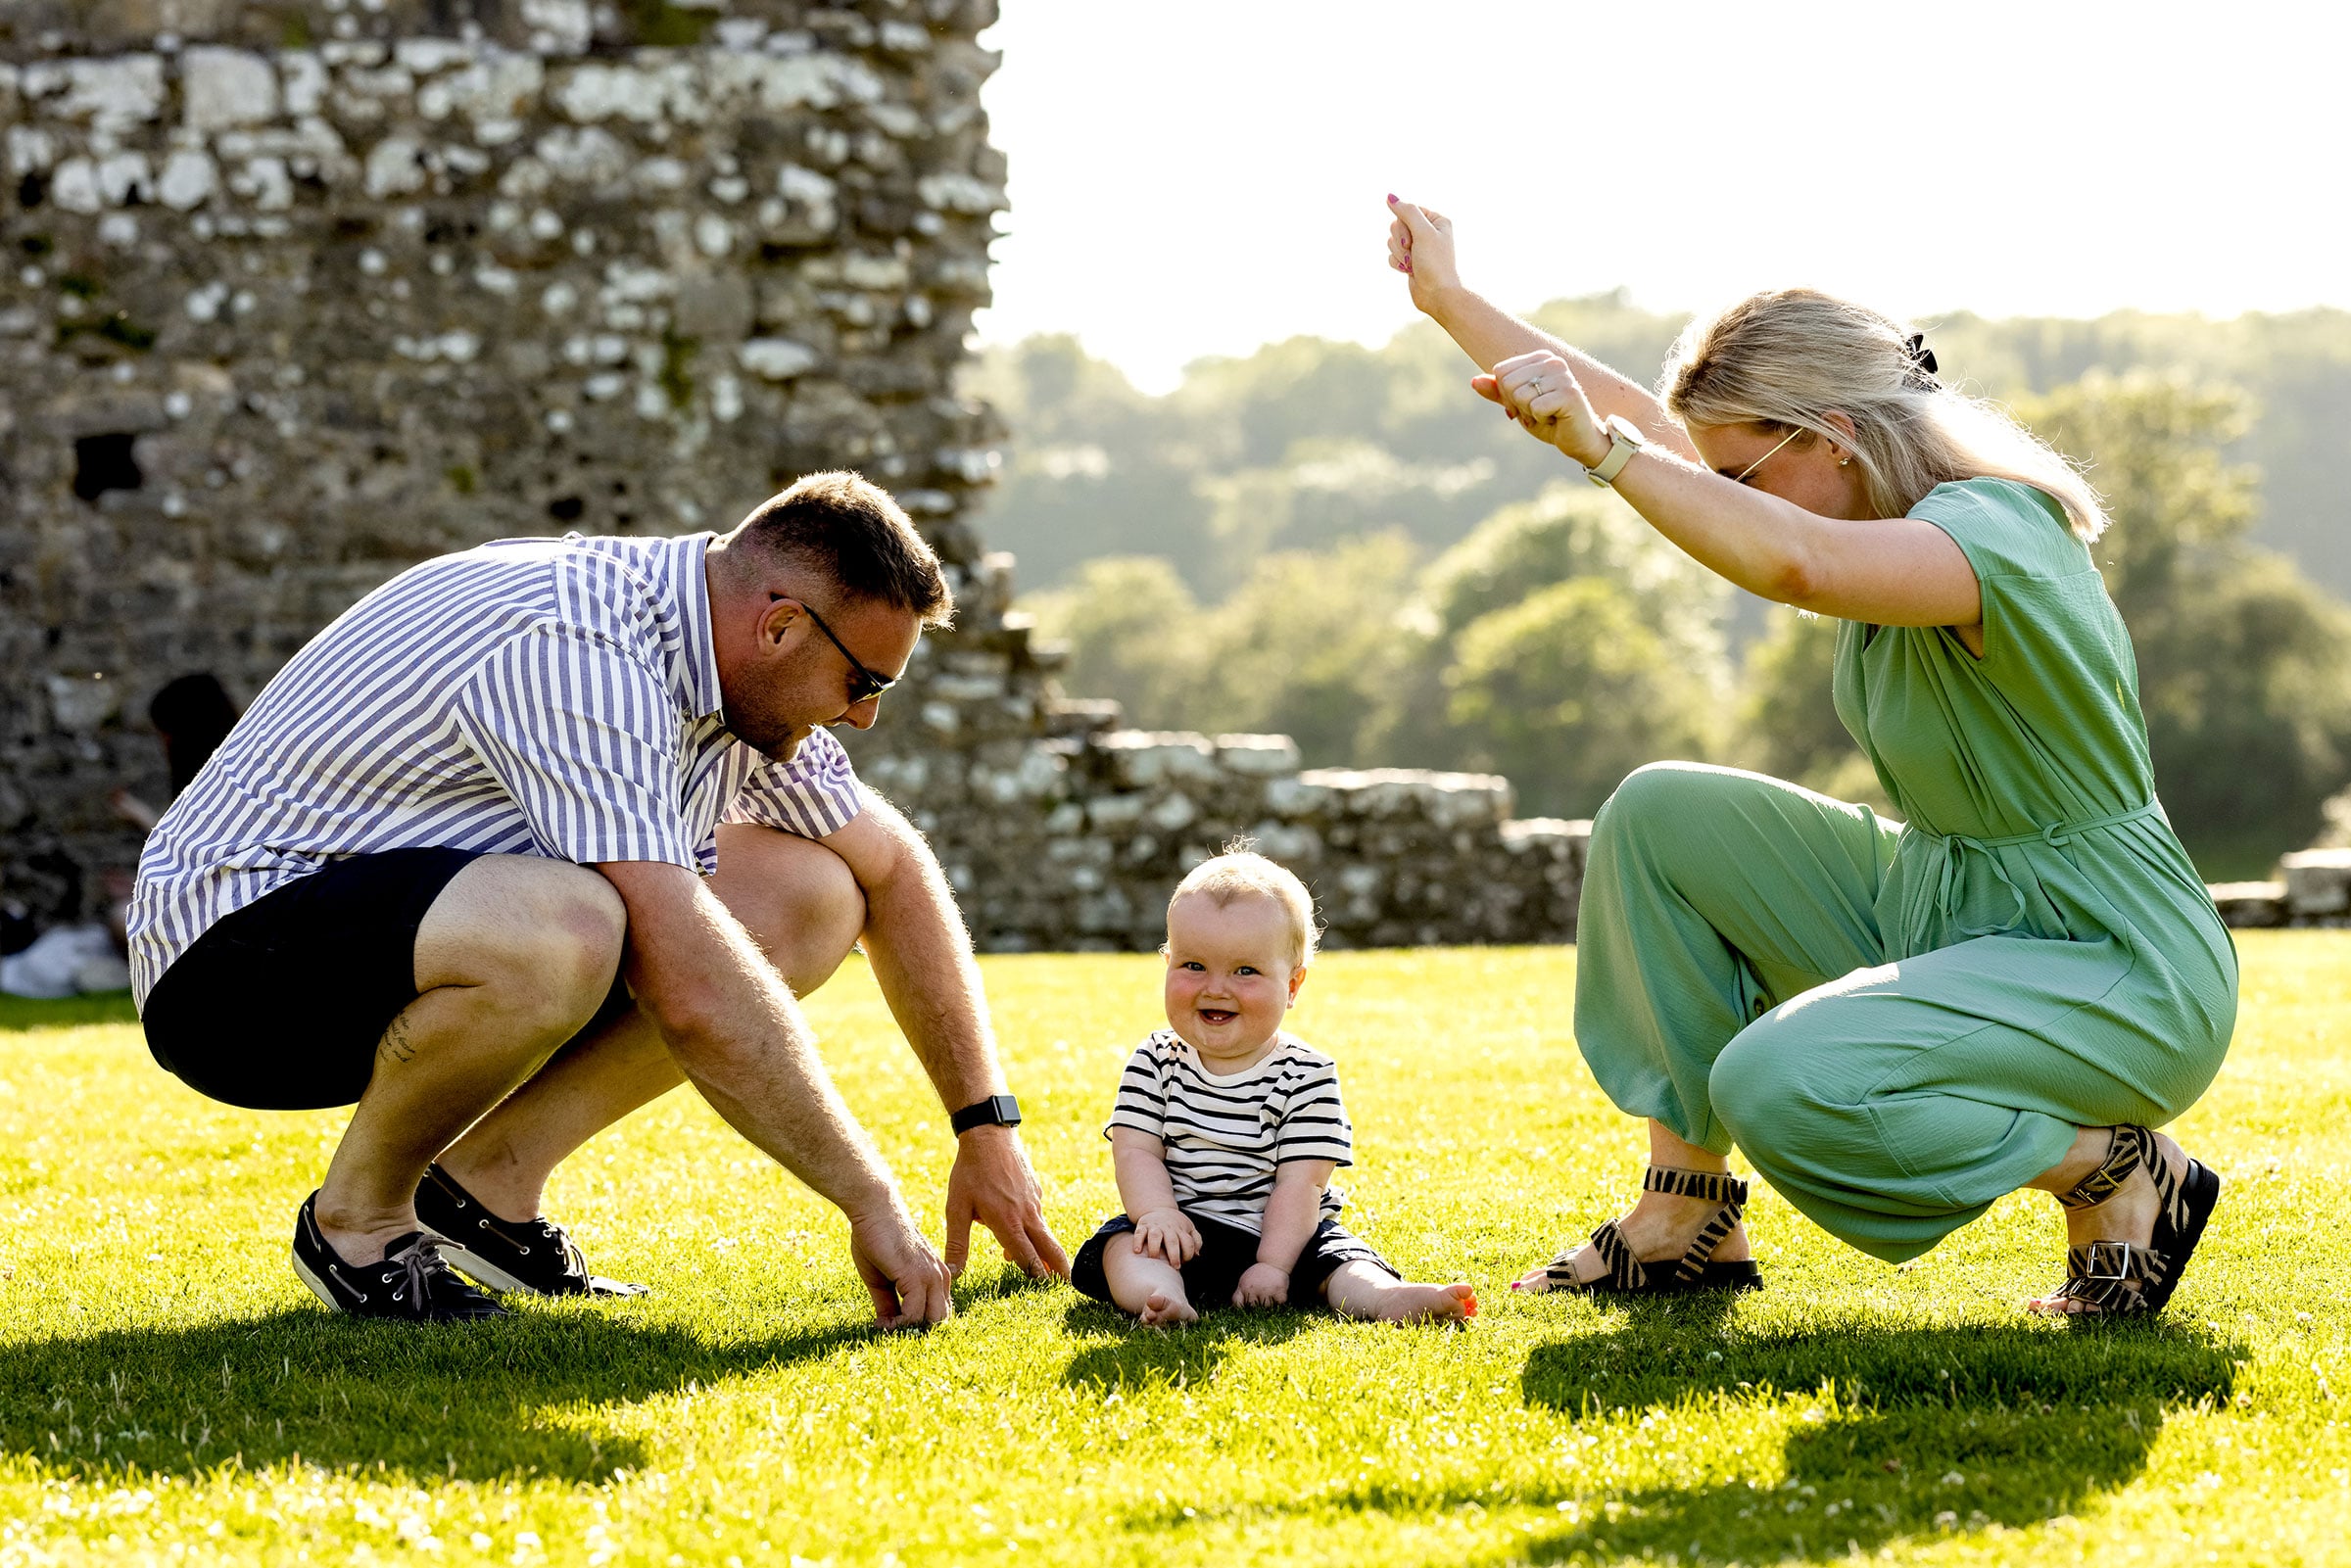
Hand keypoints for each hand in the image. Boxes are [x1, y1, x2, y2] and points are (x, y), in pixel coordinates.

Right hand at [847, 1201, 952, 1330]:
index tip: (892, 1326)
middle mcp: (941, 1277)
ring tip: (883, 1326)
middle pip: (939, 1319)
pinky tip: (881, 1322)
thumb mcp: (883, 1279)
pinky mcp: (917, 1277)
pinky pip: (914, 1315)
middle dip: (917, 1331)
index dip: (918, 1324)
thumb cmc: (876, 1240)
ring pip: (931, 1320)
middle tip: (889, 1329)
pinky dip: (898, 1325)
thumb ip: (890, 1303)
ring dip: (906, 1330)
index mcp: (937, 1275)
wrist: (873, 1210)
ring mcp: (931, 1277)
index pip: (938, 1311)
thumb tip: (886, 1326)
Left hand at [943, 1123, 1069, 1278]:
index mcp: (1008, 1223)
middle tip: (1068, 1284)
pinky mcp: (1035, 1189)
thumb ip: (957, 1244)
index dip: (1036, 1274)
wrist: (989, 1135)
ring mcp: (1034, 1201)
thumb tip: (952, 1273)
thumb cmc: (970, 1172)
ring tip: (1046, 1265)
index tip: (1045, 1288)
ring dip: (1044, 1248)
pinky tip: (1024, 1228)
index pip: (1027, 1257)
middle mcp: (1026, 1214)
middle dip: (1059, 1268)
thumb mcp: (957, 1209)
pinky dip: (1035, 1227)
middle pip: (1049, 1247)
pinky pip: (1038, 1214)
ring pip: (1043, 1231)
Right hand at [1130, 1207, 1200, 1265]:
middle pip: (1173, 1241)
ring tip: (1154, 1258)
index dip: (1188, 1254)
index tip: (1184, 1262)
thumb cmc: (1175, 1223)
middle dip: (1174, 1255)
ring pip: (1155, 1236)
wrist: (1158, 1207)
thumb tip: (1197, 1254)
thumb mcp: (1189, 1228)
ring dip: (1155, 1248)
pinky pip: (1139, 1233)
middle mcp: (1168, 1228)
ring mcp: (1155, 1227)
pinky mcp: (1143, 1226)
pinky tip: (1137, 1251)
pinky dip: (1138, 1241)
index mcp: (1181, 1230)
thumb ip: (1196, 1240)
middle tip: (1175, 1267)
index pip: (1188, 1242)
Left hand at [1232, 1262, 1290, 1308]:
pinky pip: (1280, 1303)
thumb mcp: (1244, 1281)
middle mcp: (1255, 1289)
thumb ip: (1239, 1295)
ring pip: (1268, 1307)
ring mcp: (1267, 1290)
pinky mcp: (1279, 1291)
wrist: (1273, 1262)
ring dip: (1270, 1303)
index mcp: (1245, 1287)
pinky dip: (1280, 1300)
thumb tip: (1235, 1309)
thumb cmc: (1258, 1274)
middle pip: (1255, 1308)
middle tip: (1263, 1297)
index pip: (1239, 1304)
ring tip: (1270, 1292)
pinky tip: (1278, 1292)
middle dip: (1258, 1305)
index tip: (1247, 1310)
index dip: (1242, 1309)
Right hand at [1384, 196, 1460, 314]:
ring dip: (1399, 254)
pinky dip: (1397, 263)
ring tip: (1412, 264)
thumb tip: (1390, 197)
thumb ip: (1407, 212)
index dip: (1405, 225)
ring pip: (1392, 240)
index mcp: (1437, 221)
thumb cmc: (1435, 264)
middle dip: (1401, 241)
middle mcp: (1428, 232)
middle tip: (1412, 252)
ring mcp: (1418, 247)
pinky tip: (1409, 271)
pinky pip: (1392, 255)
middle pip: (1398, 224)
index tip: (1413, 240)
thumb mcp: (1423, 233)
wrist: (1436, 295)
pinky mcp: (1409, 260)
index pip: (1409, 210)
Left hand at [1475, 350, 1607, 465]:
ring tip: (1548, 414)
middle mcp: (1553, 361)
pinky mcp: (1569, 394)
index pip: (1501, 371)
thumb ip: (1497, 392)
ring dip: (1529, 413)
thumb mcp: (1518, 405)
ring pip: (1520, 395)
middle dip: (1516, 405)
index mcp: (1540, 358)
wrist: (1578, 440)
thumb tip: (1473, 381)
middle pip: (1507, 382)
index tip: (1525, 404)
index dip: (1506, 395)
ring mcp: (1563, 376)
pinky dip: (1540, 420)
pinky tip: (1555, 419)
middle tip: (1537, 412)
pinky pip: (1535, 408)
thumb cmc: (1549, 419)